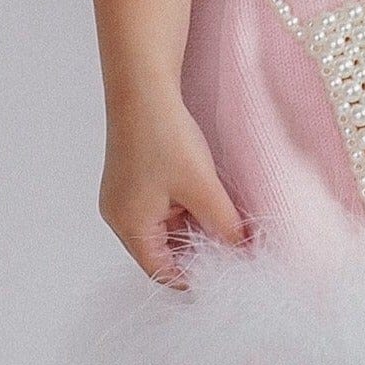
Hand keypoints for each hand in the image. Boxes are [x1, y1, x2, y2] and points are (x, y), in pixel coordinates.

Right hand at [99, 94, 249, 289]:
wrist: (144, 85)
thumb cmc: (165, 136)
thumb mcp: (202, 188)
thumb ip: (225, 226)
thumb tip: (245, 253)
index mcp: (129, 226)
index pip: (162, 272)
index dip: (195, 279)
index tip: (226, 277)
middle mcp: (120, 214)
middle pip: (161, 250)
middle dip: (196, 250)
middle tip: (232, 249)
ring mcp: (123, 194)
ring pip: (163, 226)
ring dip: (192, 225)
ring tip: (224, 220)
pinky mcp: (131, 175)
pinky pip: (159, 204)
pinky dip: (183, 206)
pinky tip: (207, 195)